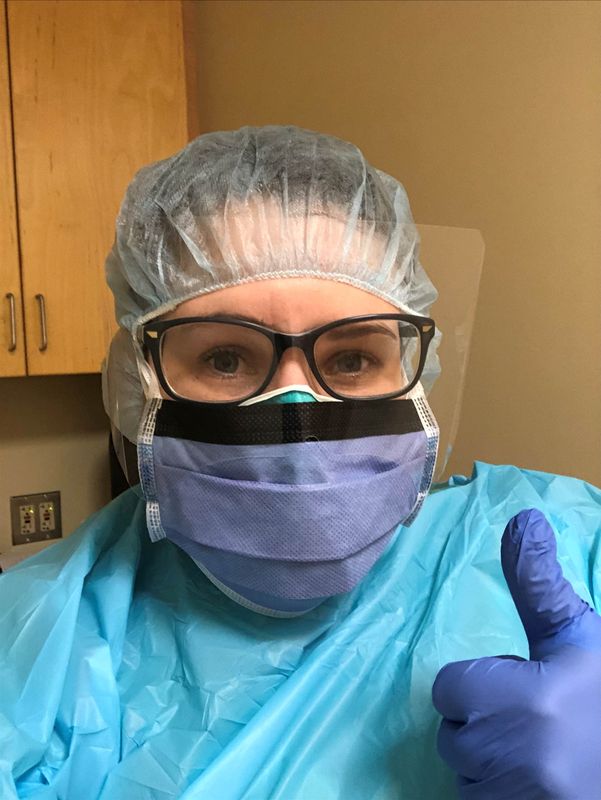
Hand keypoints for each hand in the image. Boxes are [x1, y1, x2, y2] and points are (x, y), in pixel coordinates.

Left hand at [432, 509, 600, 798]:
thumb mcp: (581, 640)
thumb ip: (539, 586)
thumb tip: (523, 517)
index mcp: (524, 703)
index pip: (448, 688)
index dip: (482, 686)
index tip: (524, 689)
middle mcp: (505, 758)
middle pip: (453, 733)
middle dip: (485, 726)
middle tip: (539, 725)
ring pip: (465, 773)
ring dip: (491, 765)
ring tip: (544, 759)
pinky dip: (498, 795)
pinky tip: (541, 786)